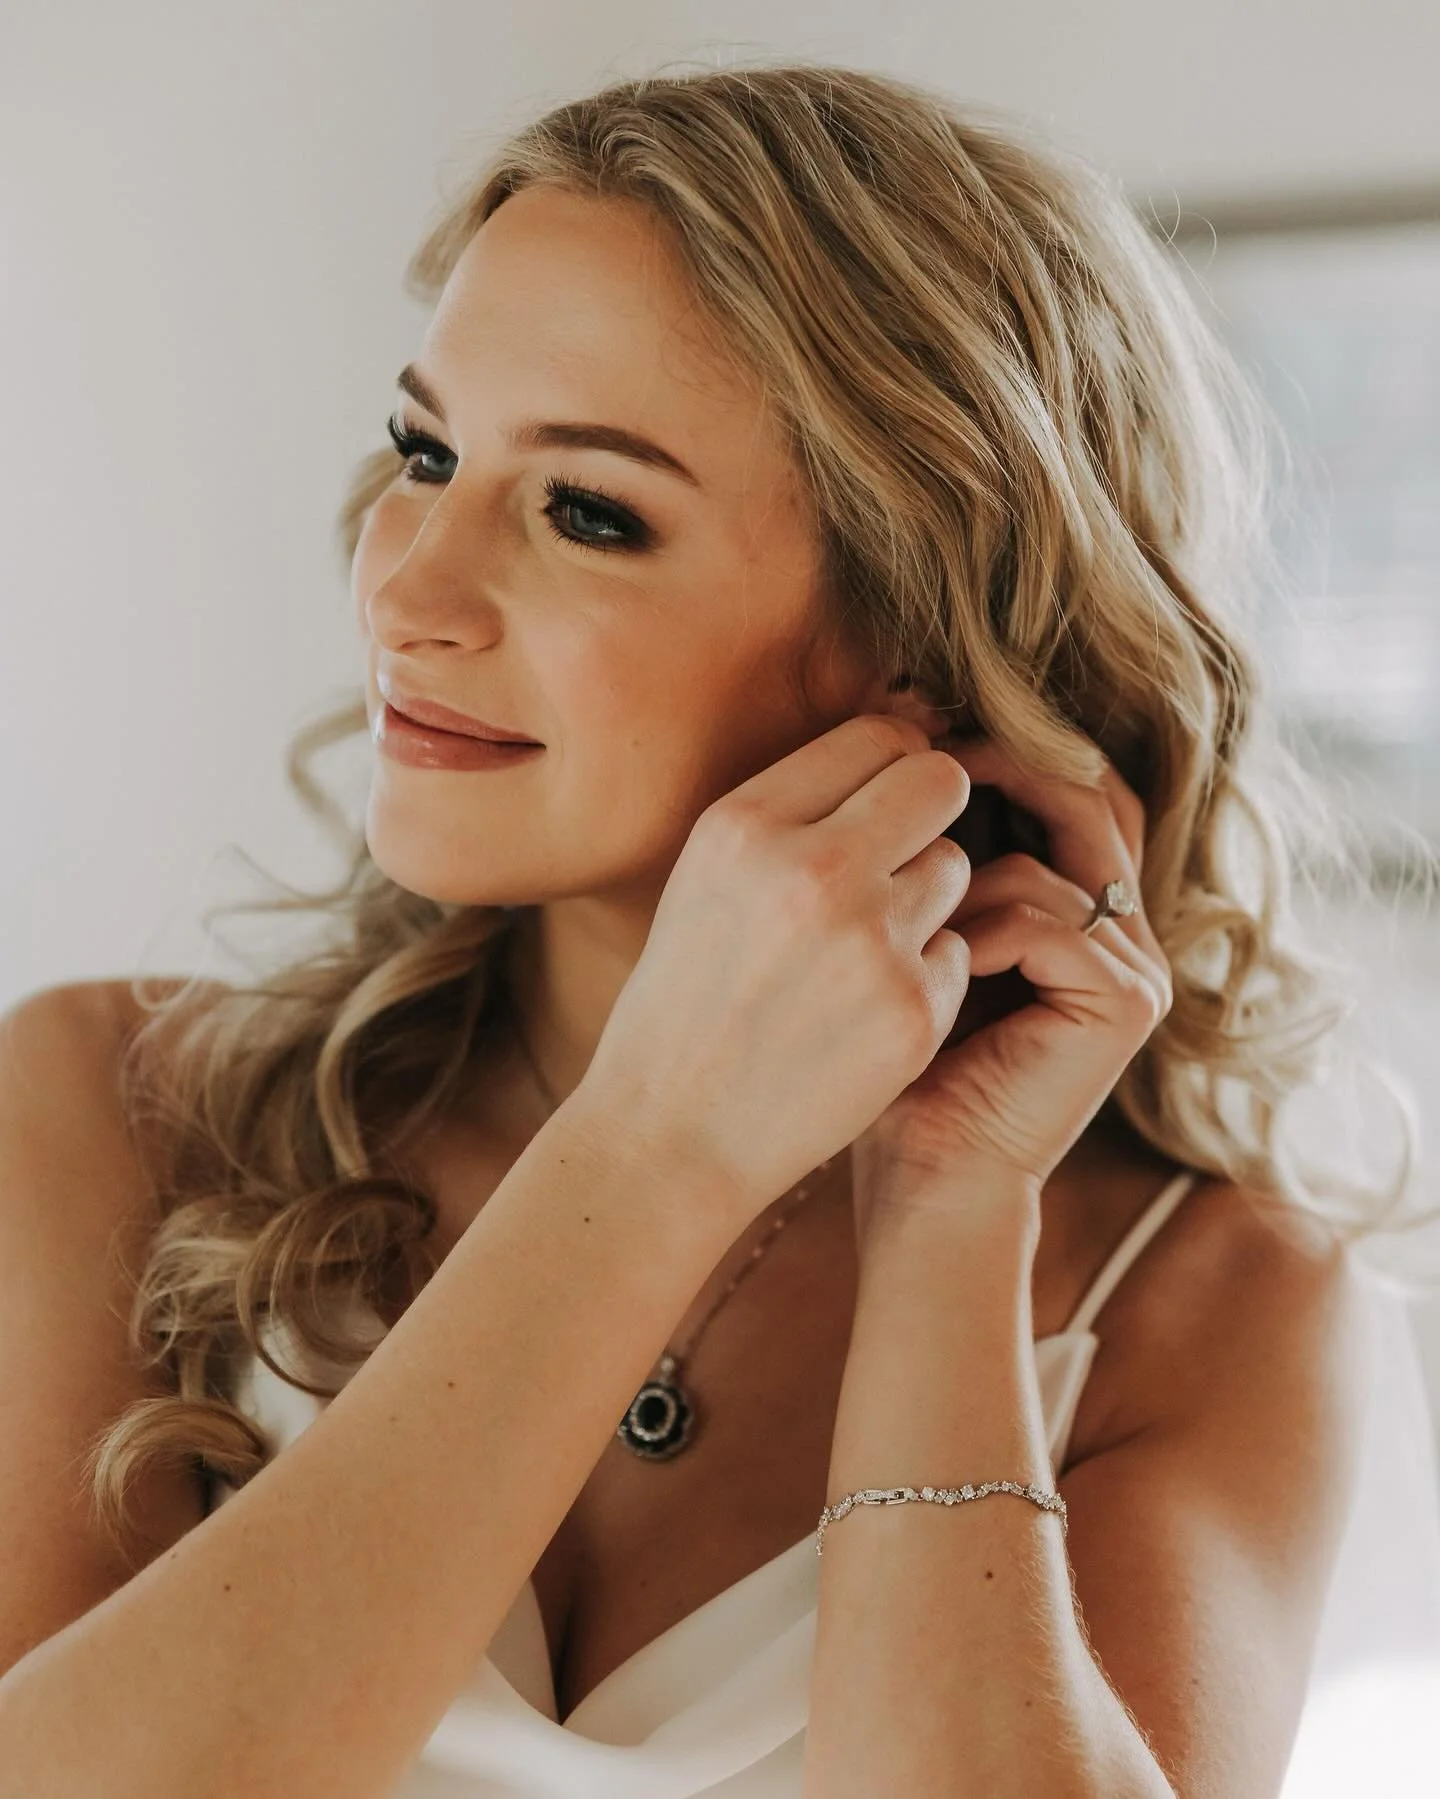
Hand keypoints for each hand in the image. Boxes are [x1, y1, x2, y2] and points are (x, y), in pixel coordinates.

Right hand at [579, 713, 972, 1225]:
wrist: (671, 1136)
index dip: (892, 765)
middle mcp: (812, 869)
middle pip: (939, 782)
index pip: (875, 737)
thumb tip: (893, 753)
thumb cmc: (685, 1003)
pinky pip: (956, 952)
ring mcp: (870, 941)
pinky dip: (922, 977)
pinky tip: (864, 1014)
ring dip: (924, 899)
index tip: (885, 799)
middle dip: (929, 813)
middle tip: (902, 855)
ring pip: (955, 868)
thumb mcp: (704, 881)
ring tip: (860, 950)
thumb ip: (789, 816)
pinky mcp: (912, 1010)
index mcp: (746, 825)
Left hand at [849, 733, 1172, 1237]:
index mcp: (1079, 910)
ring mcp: (1135, 966)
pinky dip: (980, 934)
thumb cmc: (893, 1064)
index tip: (918, 732)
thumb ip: (927, 860)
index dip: (1006, 752)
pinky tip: (937, 971)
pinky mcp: (1127, 1001)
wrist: (921, 1175)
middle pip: (1088, 800)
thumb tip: (901, 741)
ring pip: (1047, 865)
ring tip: (908, 933)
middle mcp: (1122, 931)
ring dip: (960, 887)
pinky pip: (1048, 918)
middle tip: (925, 759)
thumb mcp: (905, 940)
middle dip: (1003, 772)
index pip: (1069, 792)